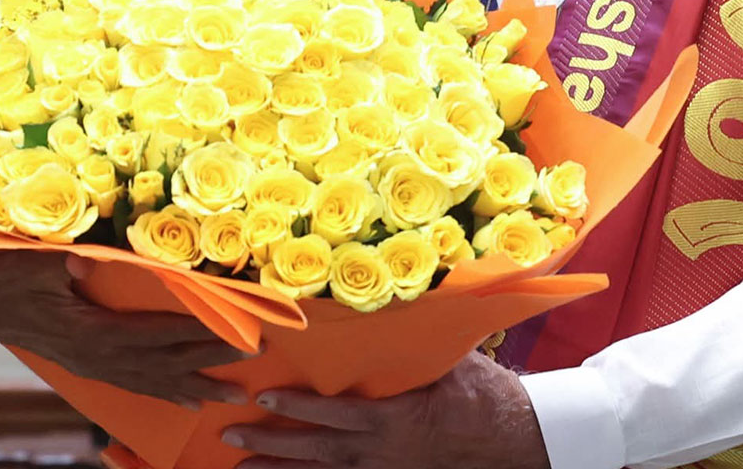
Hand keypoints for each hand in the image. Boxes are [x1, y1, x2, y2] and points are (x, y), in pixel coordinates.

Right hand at [0, 251, 250, 408]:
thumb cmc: (12, 279)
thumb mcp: (36, 266)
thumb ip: (62, 266)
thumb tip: (85, 262)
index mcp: (91, 332)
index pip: (155, 336)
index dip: (195, 337)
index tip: (232, 336)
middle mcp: (98, 357)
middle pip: (162, 363)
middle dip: (206, 364)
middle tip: (248, 366)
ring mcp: (93, 367)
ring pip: (151, 381)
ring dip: (192, 388)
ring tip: (226, 396)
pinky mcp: (88, 368)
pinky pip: (133, 385)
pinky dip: (163, 393)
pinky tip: (187, 401)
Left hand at [222, 352, 550, 468]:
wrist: (511, 439)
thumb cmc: (480, 394)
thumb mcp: (450, 359)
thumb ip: (418, 333)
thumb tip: (400, 291)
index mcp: (394, 419)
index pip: (336, 412)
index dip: (299, 406)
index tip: (264, 395)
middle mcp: (380, 451)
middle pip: (317, 449)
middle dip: (273, 444)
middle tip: (230, 438)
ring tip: (240, 467)